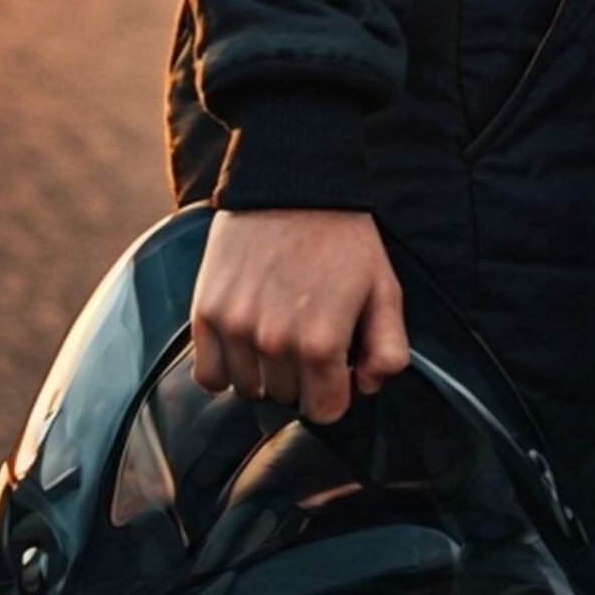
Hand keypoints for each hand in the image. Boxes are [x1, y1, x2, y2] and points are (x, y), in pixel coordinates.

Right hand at [190, 207, 409, 422]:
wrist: (293, 184)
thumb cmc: (343, 239)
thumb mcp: (385, 289)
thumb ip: (389, 349)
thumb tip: (368, 387)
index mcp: (321, 343)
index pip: (324, 411)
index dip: (334, 391)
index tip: (336, 366)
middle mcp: (273, 342)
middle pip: (286, 398)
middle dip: (301, 375)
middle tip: (308, 330)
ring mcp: (235, 328)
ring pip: (248, 389)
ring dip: (263, 371)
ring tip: (277, 327)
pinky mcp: (206, 312)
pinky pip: (208, 376)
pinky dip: (224, 367)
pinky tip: (244, 339)